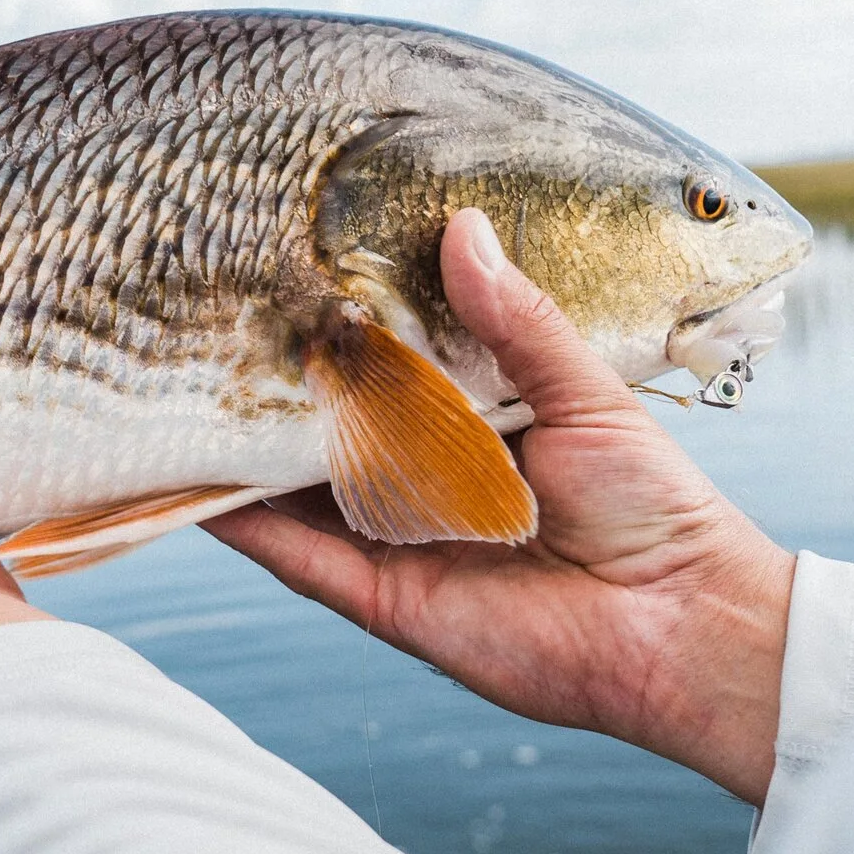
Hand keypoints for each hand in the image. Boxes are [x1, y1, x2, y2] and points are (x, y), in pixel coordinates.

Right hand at [205, 208, 798, 803]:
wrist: (680, 626)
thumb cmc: (653, 503)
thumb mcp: (586, 392)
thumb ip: (517, 320)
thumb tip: (462, 227)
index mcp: (471, 423)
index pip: (387, 367)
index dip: (338, 327)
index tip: (282, 271)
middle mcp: (422, 479)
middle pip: (326, 425)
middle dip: (270, 382)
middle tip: (206, 320)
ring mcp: (394, 538)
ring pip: (292, 488)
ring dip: (237, 447)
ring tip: (172, 385)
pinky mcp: (379, 599)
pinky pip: (296, 557)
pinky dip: (241, 523)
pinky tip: (189, 479)